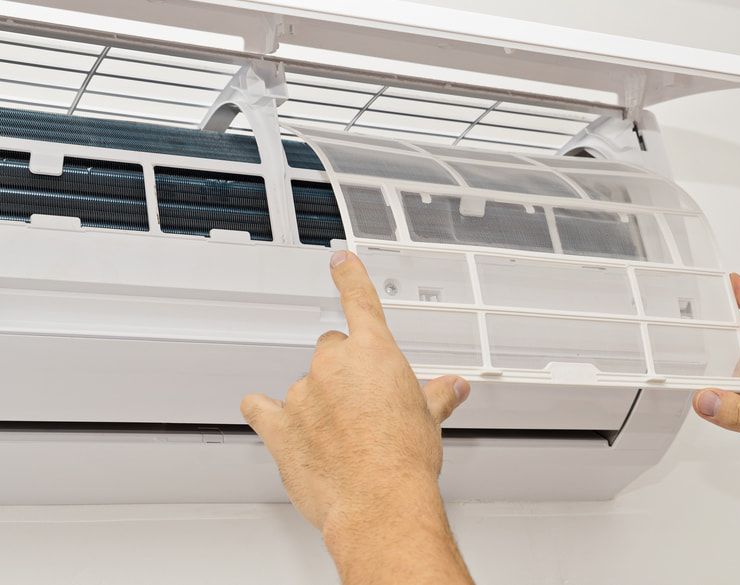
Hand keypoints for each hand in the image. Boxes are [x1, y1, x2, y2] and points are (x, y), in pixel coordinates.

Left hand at [241, 250, 473, 583]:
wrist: (379, 501)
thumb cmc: (405, 460)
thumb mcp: (430, 419)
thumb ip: (438, 396)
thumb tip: (454, 388)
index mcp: (374, 352)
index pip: (360, 301)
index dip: (350, 277)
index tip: (340, 261)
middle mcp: (334, 365)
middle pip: (332, 350)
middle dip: (346, 372)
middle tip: (364, 405)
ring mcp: (303, 394)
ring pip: (305, 385)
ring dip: (317, 401)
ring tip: (340, 437)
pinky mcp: (279, 426)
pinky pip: (261, 408)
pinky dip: (265, 411)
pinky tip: (272, 418)